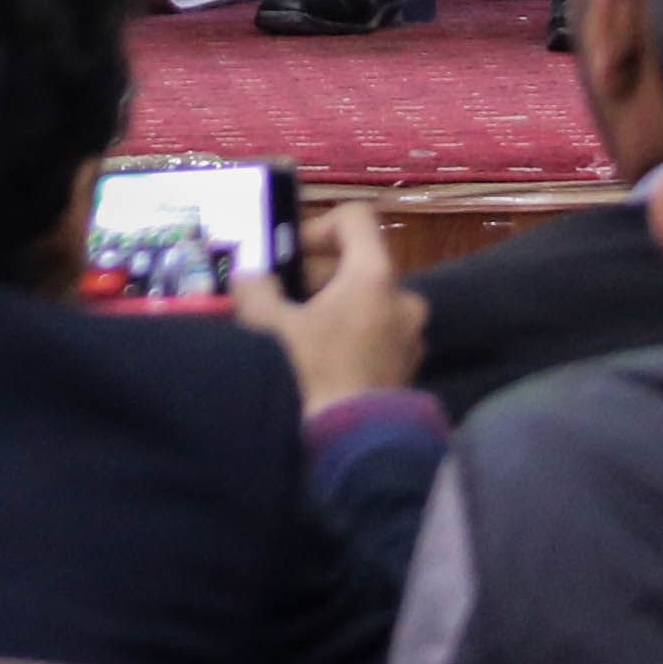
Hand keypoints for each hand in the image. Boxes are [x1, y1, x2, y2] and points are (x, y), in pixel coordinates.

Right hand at [234, 197, 420, 410]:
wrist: (353, 444)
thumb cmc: (313, 371)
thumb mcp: (269, 325)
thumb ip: (256, 289)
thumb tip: (250, 277)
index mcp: (374, 275)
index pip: (355, 219)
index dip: (318, 226)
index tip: (289, 255)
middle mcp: (403, 298)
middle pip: (360, 264)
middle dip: (320, 277)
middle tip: (285, 300)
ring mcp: (412, 336)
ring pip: (369, 303)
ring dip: (337, 309)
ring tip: (301, 336)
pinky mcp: (409, 368)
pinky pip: (379, 336)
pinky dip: (353, 338)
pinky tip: (324, 364)